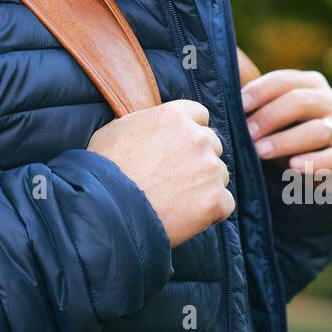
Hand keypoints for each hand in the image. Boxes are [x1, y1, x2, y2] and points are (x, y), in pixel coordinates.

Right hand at [87, 99, 234, 247]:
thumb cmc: (106, 169)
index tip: (180, 147)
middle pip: (212, 145)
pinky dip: (212, 212)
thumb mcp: (118, 129)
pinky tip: (189, 216)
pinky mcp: (215, 200)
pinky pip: (225, 204)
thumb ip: (146, 122)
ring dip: (205, 186)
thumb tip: (152, 127)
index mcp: (175, 115)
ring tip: (178, 200)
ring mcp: (209, 169)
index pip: (200, 116)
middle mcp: (198, 137)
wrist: (107, 209)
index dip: (190, 132)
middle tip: (175, 178)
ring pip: (219, 175)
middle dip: (198, 159)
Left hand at [241, 69, 331, 171]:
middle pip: (300, 101)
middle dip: (269, 117)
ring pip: (317, 130)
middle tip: (247, 133)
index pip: (284, 80)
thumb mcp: (276, 115)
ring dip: (285, 141)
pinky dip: (315, 163)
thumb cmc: (287, 132)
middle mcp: (331, 101)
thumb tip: (220, 97)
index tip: (239, 106)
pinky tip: (294, 167)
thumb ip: (256, 105)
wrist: (323, 162)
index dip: (260, 91)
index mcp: (311, 84)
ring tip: (261, 152)